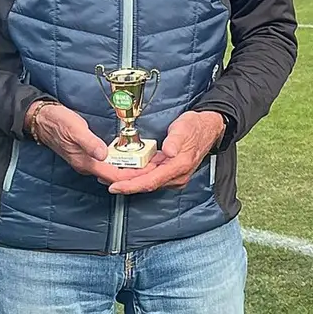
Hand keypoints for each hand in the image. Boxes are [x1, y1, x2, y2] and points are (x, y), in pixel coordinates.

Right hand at [32, 102, 145, 185]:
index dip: (135, 176)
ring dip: (131, 170)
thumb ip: (89, 142)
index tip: (151, 171)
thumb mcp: (75, 129)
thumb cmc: (58, 122)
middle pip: (117, 177)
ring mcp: (88, 162)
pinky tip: (132, 158)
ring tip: (148, 164)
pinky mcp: (88, 156)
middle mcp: (88, 166)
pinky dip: (122, 163)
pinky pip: (109, 165)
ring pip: (113, 172)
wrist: (42, 119)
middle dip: (137, 175)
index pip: (116, 176)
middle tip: (156, 167)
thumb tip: (104, 154)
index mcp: (87, 163)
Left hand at [109, 110, 226, 194]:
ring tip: (108, 176)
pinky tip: (124, 172)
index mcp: (179, 166)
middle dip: (125, 184)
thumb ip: (175, 140)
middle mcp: (176, 175)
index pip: (151, 181)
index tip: (114, 186)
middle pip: (146, 184)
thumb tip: (169, 151)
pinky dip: (137, 176)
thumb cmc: (195, 126)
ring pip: (147, 182)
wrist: (209, 128)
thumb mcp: (185, 127)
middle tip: (104, 179)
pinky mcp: (170, 172)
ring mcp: (174, 175)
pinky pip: (151, 176)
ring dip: (129, 180)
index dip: (131, 185)